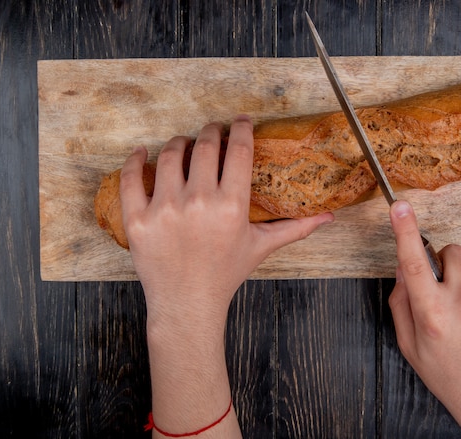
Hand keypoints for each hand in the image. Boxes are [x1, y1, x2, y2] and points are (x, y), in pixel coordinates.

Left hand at [119, 115, 332, 437]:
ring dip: (179, 142)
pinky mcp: (137, 218)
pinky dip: (135, 159)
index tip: (240, 121)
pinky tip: (142, 152)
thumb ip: (296, 228)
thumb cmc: (226, 274)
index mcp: (231, 205)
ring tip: (184, 144)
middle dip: (211, 131)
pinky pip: (131, 178)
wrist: (187, 304)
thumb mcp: (262, 247)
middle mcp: (198, 201)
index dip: (241, 129)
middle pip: (204, 146)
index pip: (238, 150)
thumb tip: (329, 216)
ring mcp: (164, 209)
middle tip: (214, 131)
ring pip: (169, 155)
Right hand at [387, 200, 460, 437]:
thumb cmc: (449, 376)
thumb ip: (400, 304)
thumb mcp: (410, 346)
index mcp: (431, 314)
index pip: (413, 264)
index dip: (405, 232)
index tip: (400, 207)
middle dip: (443, 261)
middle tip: (443, 287)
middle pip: (451, 252)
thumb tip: (402, 270)